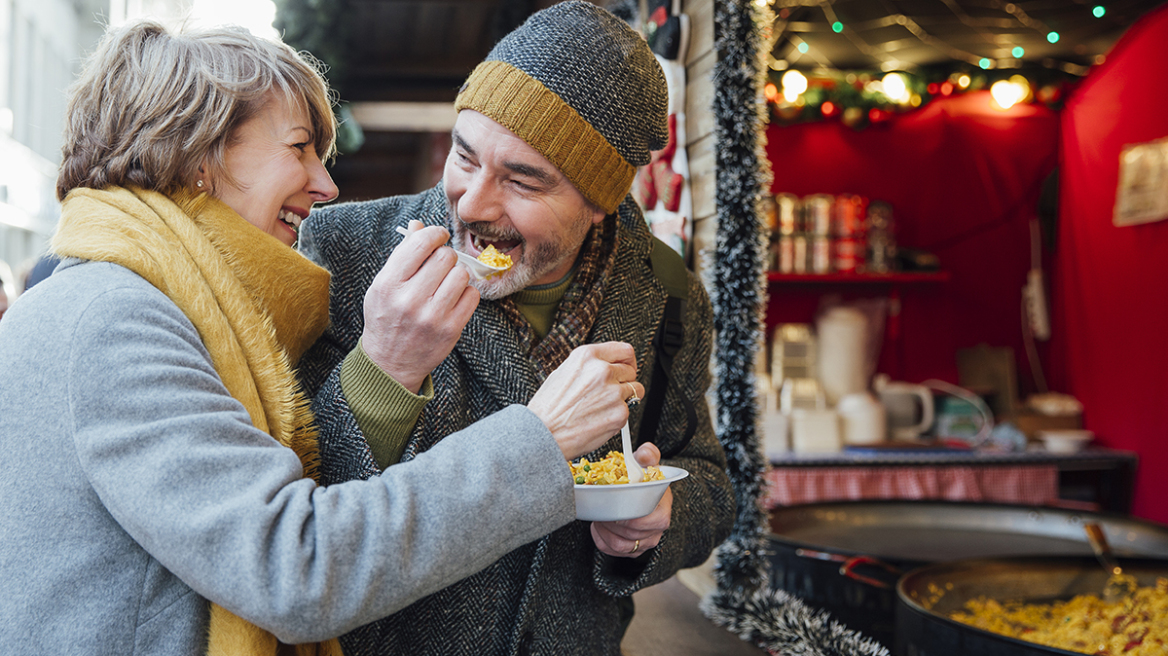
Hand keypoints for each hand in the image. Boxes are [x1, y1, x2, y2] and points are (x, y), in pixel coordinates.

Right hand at [361, 220, 479, 392]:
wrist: (390, 364)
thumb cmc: (387, 318)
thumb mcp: (383, 285)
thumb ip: (401, 255)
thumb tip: (418, 225)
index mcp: (389, 284)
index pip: (421, 243)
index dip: (435, 233)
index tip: (439, 236)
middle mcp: (409, 300)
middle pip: (445, 256)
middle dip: (445, 256)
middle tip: (440, 265)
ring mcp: (432, 316)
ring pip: (461, 274)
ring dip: (457, 275)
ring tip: (445, 284)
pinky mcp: (451, 329)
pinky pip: (472, 295)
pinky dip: (466, 293)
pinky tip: (453, 299)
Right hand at [527, 342, 643, 459]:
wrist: (543, 434)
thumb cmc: (548, 408)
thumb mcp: (563, 373)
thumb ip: (589, 366)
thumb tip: (607, 366)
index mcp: (587, 356)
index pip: (624, 351)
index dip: (628, 361)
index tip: (627, 367)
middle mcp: (602, 371)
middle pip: (631, 371)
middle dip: (624, 381)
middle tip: (609, 393)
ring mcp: (613, 392)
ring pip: (635, 390)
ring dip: (623, 398)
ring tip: (601, 407)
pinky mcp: (620, 413)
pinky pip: (628, 411)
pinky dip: (617, 416)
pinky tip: (598, 419)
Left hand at [591, 443, 671, 557]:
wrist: (640, 491)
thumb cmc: (643, 477)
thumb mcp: (646, 463)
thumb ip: (647, 455)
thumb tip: (645, 454)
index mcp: (663, 506)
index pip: (654, 520)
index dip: (633, 517)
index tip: (615, 506)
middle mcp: (657, 527)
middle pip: (633, 534)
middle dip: (612, 522)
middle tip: (600, 509)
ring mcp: (646, 540)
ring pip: (621, 545)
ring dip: (604, 531)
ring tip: (598, 516)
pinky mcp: (633, 549)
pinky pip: (613, 551)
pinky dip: (601, 539)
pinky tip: (598, 526)